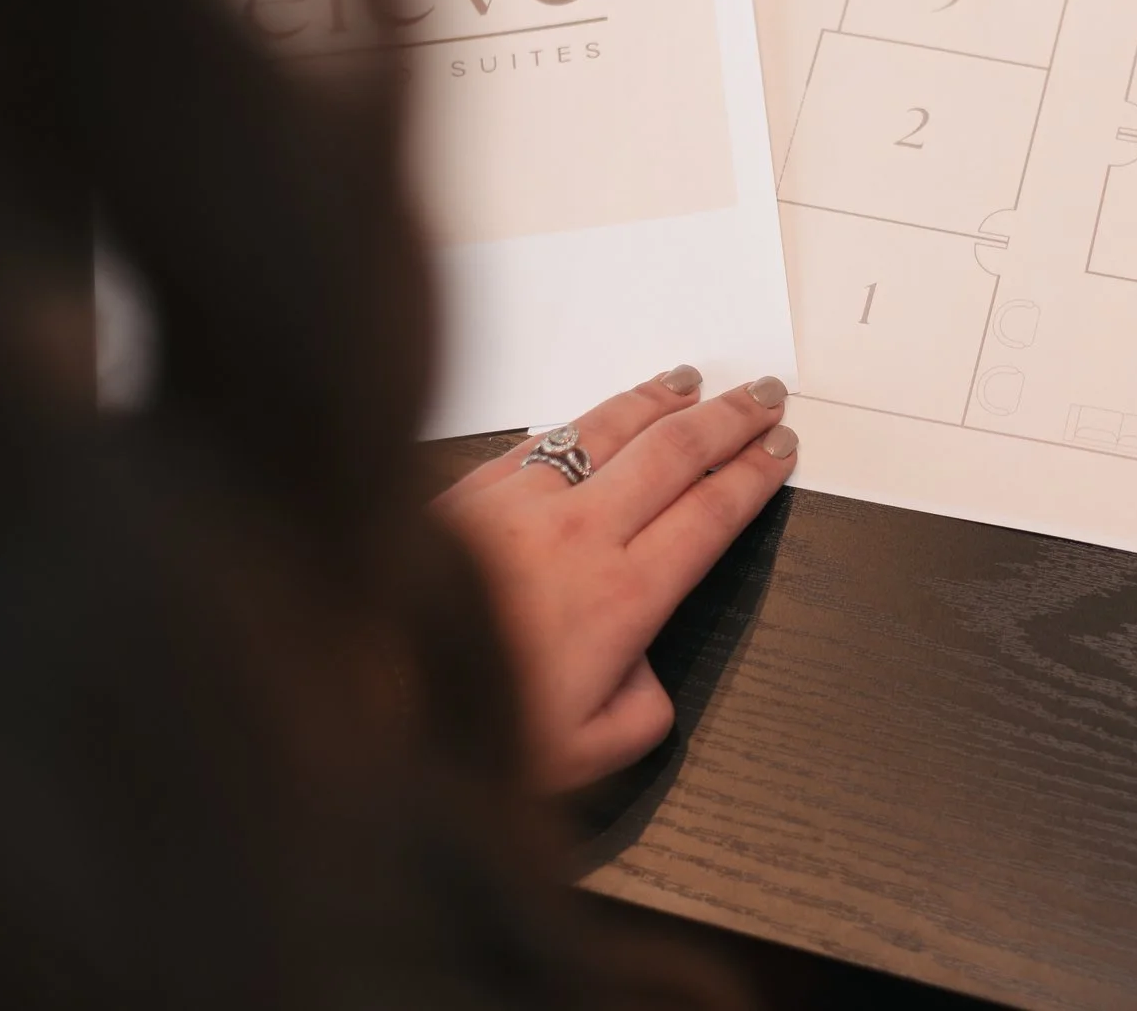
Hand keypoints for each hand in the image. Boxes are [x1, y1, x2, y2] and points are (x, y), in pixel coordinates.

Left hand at [437, 366, 796, 791]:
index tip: (780, 452)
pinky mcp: (475, 487)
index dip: (753, 477)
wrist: (356, 685)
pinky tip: (606, 411)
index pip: (710, 514)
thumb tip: (649, 680)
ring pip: (614, 428)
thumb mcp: (582, 754)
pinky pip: (550, 434)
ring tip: (697, 383)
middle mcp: (583, 534)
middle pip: (678, 453)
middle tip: (764, 396)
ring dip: (665, 401)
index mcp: (623, 596)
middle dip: (730, 420)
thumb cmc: (466, 725)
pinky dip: (593, 414)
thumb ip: (640, 714)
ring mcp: (526, 501)